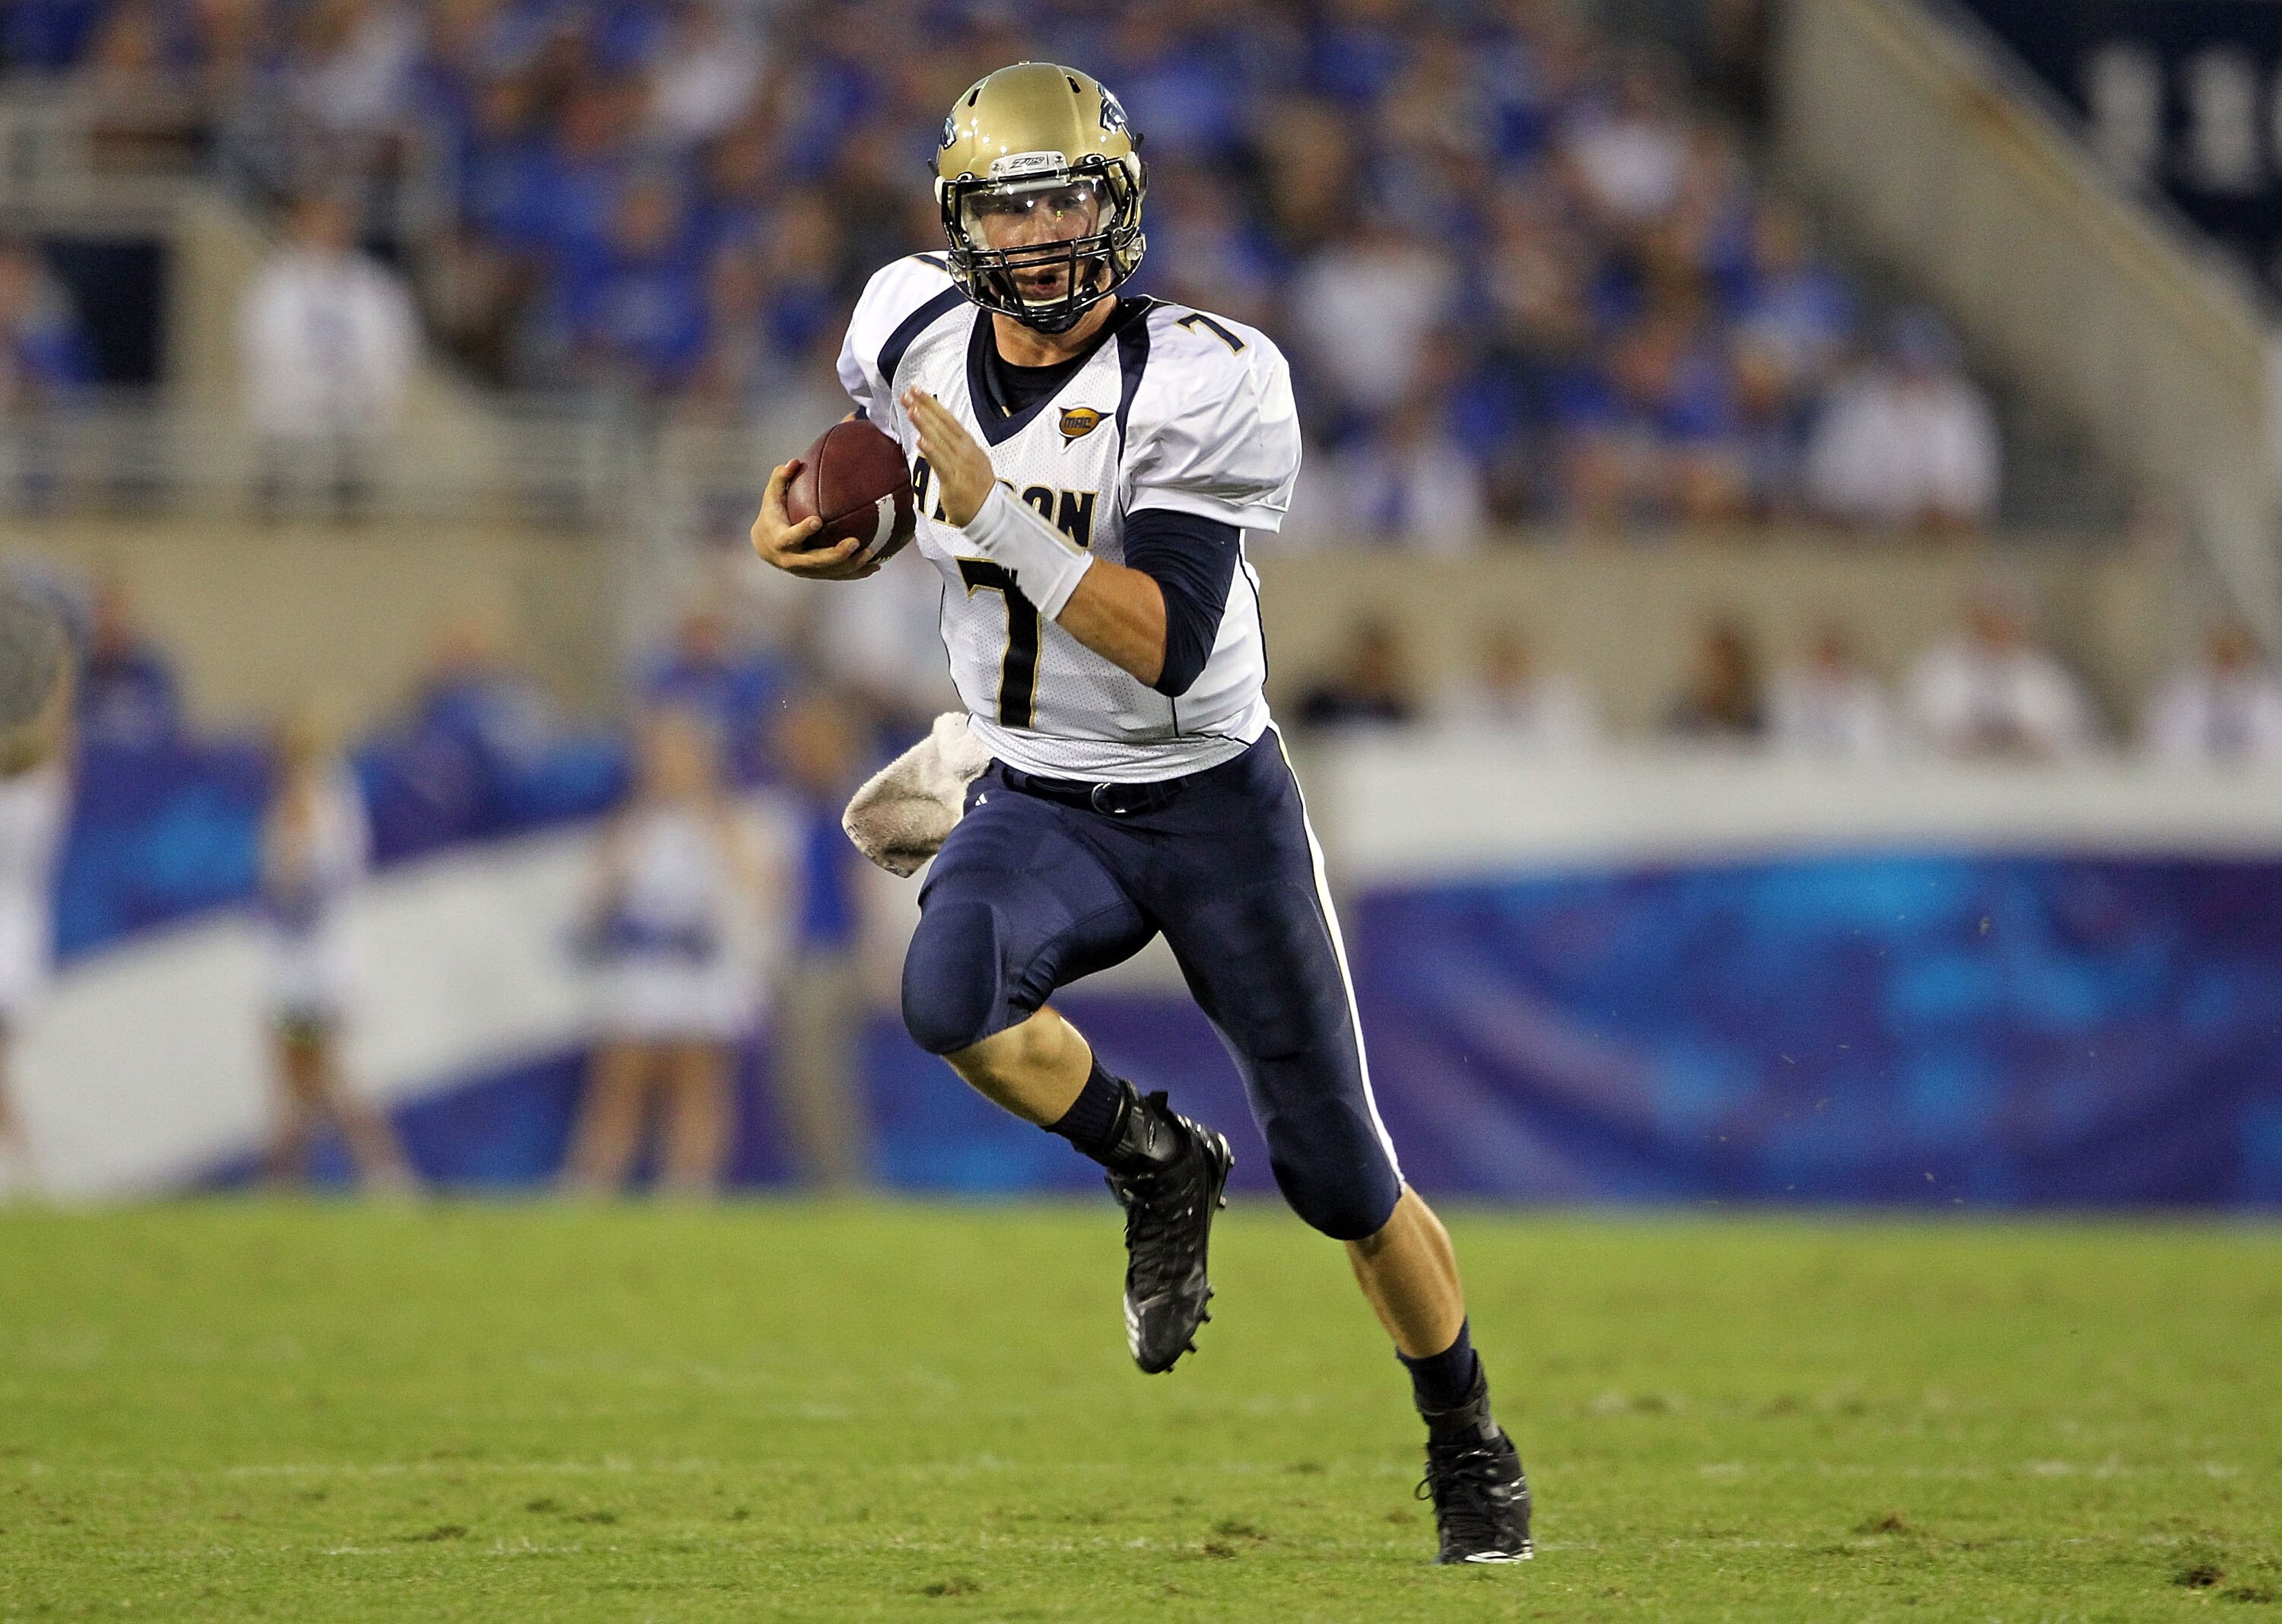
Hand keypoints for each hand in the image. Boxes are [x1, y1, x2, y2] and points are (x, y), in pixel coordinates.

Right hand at [749, 459, 882, 580]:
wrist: (766, 547)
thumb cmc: (772, 515)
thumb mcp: (771, 497)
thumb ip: (780, 479)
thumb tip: (794, 461)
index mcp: (780, 540)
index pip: (791, 537)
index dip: (803, 531)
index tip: (817, 521)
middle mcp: (792, 559)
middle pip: (815, 561)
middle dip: (836, 554)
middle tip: (855, 542)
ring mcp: (805, 570)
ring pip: (830, 571)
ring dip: (851, 565)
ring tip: (871, 553)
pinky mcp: (817, 574)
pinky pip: (838, 576)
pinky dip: (857, 572)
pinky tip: (876, 565)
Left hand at [902, 387, 994, 525]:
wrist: (990, 515)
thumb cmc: (977, 490)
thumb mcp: (967, 462)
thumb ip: (950, 448)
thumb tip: (931, 437)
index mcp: (968, 445)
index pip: (948, 420)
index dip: (932, 404)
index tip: (916, 391)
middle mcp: (965, 451)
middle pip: (943, 425)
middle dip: (925, 407)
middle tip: (908, 393)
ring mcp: (961, 465)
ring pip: (941, 441)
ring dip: (926, 424)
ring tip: (912, 409)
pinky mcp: (955, 482)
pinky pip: (942, 464)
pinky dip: (932, 452)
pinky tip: (921, 441)